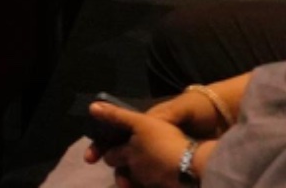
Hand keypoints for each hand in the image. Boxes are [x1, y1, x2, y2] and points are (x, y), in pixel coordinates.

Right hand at [81, 103, 197, 186]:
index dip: (100, 147)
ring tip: (130, 187)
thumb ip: (118, 116)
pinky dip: (139, 185)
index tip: (89, 159)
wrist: (195, 168)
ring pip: (130, 173)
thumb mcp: (142, 124)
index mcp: (140, 130)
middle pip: (120, 157)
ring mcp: (153, 164)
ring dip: (127, 180)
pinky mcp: (160, 179)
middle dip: (116, 168)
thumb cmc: (167, 143)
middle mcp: (145, 146)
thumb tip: (93, 107)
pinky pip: (143, 182)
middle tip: (122, 180)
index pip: (114, 137)